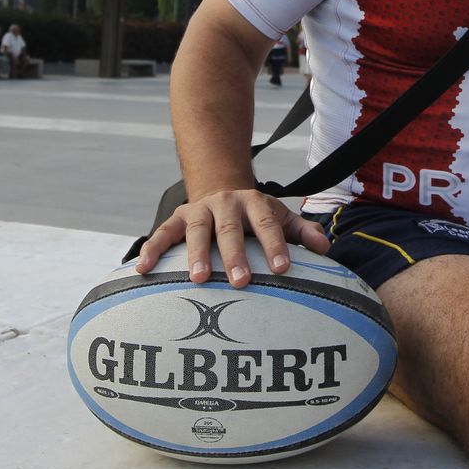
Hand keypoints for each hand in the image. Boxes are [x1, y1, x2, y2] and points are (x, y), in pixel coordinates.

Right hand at [133, 188, 331, 288]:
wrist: (220, 186)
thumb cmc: (254, 215)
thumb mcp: (280, 216)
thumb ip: (301, 231)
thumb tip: (325, 247)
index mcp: (254, 204)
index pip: (268, 224)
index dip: (275, 245)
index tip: (282, 269)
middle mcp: (226, 204)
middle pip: (230, 229)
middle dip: (235, 254)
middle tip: (241, 281)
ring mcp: (199, 210)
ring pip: (196, 230)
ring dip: (195, 254)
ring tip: (197, 279)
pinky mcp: (176, 219)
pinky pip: (161, 234)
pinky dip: (151, 250)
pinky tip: (143, 269)